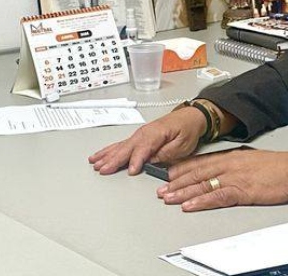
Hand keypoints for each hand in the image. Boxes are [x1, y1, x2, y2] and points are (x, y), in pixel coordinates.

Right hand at [88, 108, 205, 175]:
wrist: (191, 116)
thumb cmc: (188, 129)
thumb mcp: (183, 144)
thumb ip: (166, 153)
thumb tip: (151, 161)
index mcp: (157, 133)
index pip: (144, 148)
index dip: (136, 160)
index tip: (130, 171)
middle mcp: (145, 132)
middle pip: (127, 147)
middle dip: (114, 159)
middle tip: (103, 169)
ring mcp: (140, 134)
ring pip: (121, 146)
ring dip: (108, 155)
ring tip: (96, 164)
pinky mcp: (139, 137)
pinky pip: (121, 144)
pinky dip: (110, 150)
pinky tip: (101, 155)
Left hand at [157, 148, 287, 211]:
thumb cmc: (279, 166)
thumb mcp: (253, 159)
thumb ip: (235, 164)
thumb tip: (222, 171)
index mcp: (232, 155)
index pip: (202, 161)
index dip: (182, 168)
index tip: (168, 174)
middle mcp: (230, 164)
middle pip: (197, 173)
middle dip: (176, 182)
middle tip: (161, 189)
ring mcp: (235, 177)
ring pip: (202, 185)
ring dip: (183, 192)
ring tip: (168, 198)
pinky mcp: (242, 191)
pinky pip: (217, 197)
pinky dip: (201, 202)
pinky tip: (189, 205)